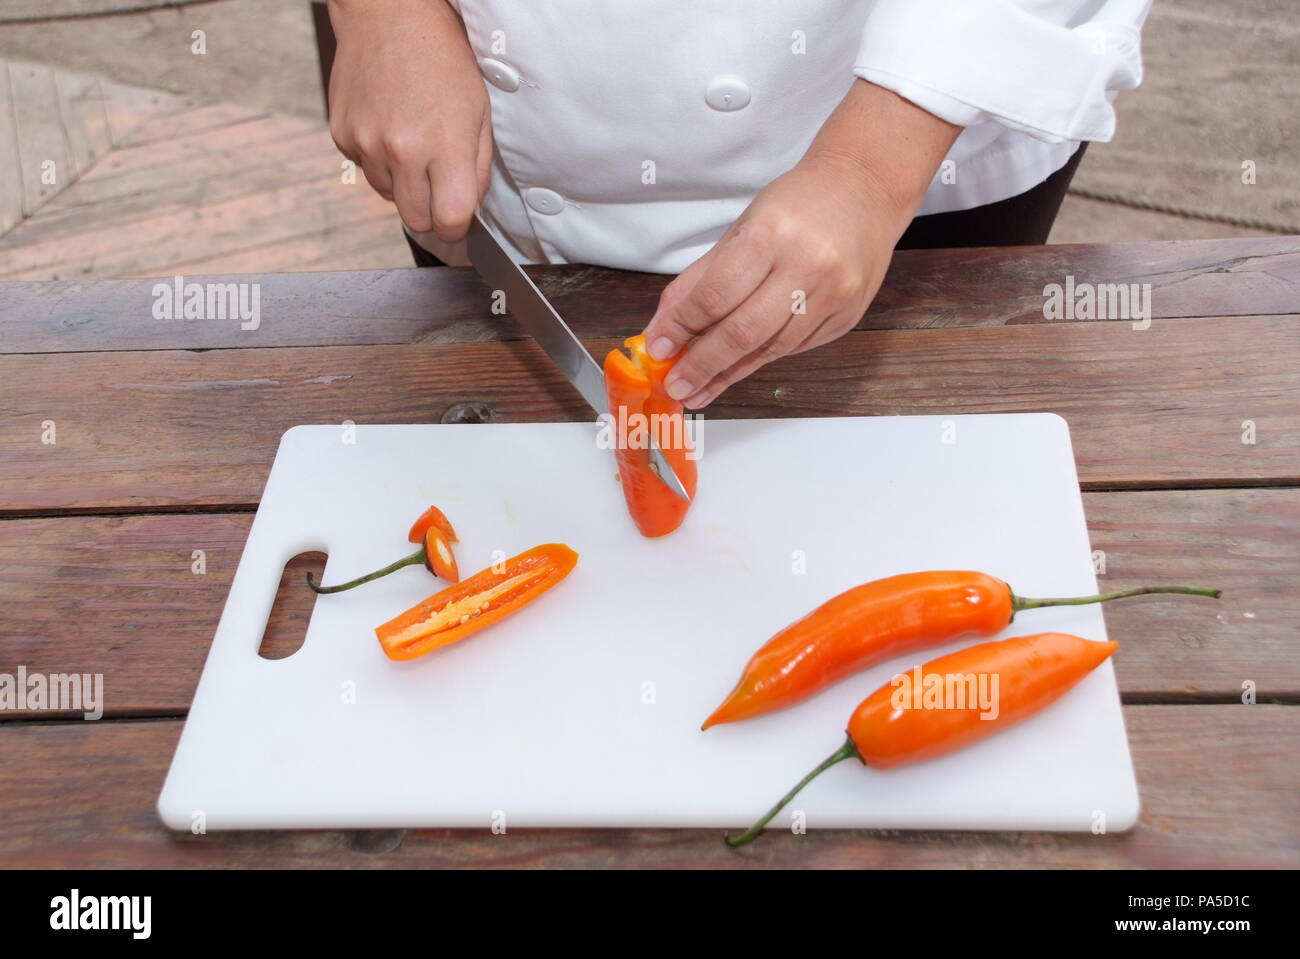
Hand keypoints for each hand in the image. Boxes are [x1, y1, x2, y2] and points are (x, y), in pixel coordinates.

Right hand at [327, 0, 490, 241]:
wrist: (389, 15)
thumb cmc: (441, 57)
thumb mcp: (479, 111)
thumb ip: (477, 167)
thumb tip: (469, 208)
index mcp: (444, 144)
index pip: (449, 220)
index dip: (457, 227)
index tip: (458, 220)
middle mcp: (402, 149)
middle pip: (416, 220)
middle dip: (430, 211)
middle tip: (438, 185)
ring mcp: (367, 143)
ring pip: (389, 196)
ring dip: (403, 182)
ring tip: (413, 140)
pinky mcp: (342, 135)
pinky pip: (365, 170)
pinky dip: (379, 159)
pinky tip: (389, 126)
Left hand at [642, 81, 960, 408]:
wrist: (865, 189)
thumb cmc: (798, 205)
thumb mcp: (742, 229)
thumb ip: (700, 278)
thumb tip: (663, 325)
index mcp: (772, 234)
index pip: (716, 293)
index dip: (682, 327)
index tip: (658, 349)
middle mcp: (808, 265)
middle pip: (744, 331)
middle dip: (703, 364)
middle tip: (676, 386)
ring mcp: (834, 294)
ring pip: (772, 348)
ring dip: (730, 372)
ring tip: (699, 389)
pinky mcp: (848, 316)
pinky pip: (795, 348)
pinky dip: (760, 360)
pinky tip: (736, 369)